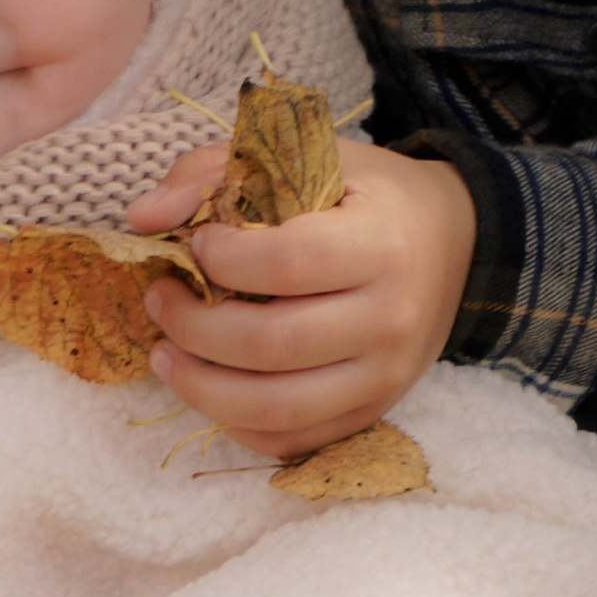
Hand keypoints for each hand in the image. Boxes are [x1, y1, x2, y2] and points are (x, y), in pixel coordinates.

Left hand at [124, 138, 476, 456]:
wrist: (454, 245)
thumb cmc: (365, 196)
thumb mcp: (305, 157)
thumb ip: (214, 171)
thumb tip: (142, 217)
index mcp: (381, 242)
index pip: (287, 262)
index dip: (221, 258)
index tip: (195, 244)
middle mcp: (392, 316)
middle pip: (272, 344)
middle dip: (193, 328)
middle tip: (159, 301)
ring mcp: (386, 374)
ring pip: (277, 406)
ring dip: (200, 387)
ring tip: (164, 354)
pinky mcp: (374, 410)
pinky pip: (293, 439)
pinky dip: (237, 422)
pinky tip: (209, 387)